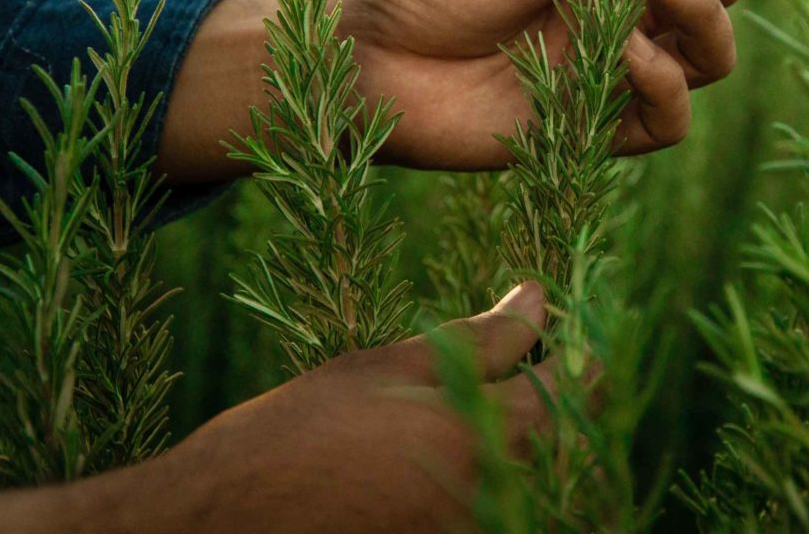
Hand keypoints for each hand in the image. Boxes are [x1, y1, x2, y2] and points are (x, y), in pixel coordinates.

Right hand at [0, 283, 552, 533]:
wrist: (224, 524)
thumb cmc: (298, 432)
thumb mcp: (390, 366)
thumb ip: (481, 337)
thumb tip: (539, 298)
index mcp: (490, 437)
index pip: (577, 388)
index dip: (584, 347)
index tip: (572, 316)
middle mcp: (498, 497)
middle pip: (576, 444)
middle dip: (572, 395)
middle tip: (547, 354)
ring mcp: (475, 531)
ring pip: (547, 482)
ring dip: (544, 436)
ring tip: (512, 395)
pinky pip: (504, 509)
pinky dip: (507, 475)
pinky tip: (474, 445)